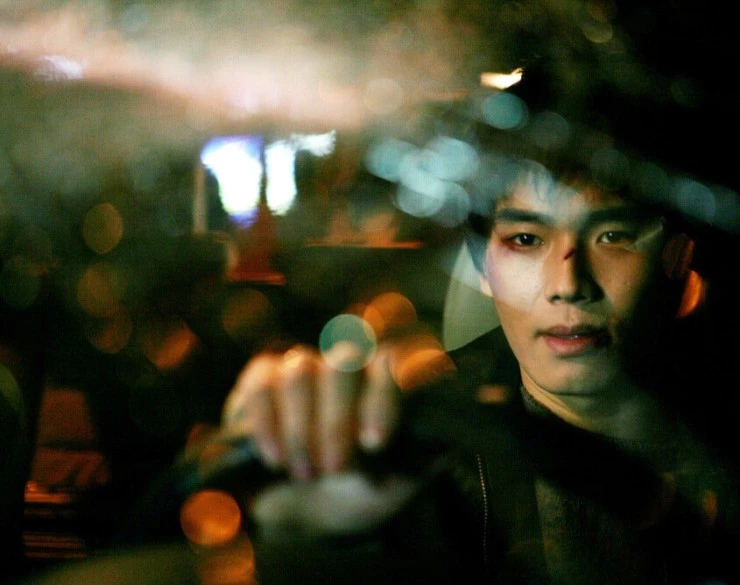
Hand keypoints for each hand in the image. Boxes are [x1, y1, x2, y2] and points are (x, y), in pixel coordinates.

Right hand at [220, 309, 454, 533]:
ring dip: (300, 429)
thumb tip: (448, 436)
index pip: (394, 365)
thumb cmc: (356, 495)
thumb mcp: (396, 486)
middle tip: (333, 469)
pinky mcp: (262, 380)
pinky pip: (262, 385)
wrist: (301, 518)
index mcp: (385, 383)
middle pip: (343, 364)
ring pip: (300, 372)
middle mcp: (346, 367)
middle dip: (336, 420)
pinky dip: (266, 424)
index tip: (373, 445)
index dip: (383, 398)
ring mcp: (303, 368)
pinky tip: (274, 459)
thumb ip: (423, 458)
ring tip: (303, 474)